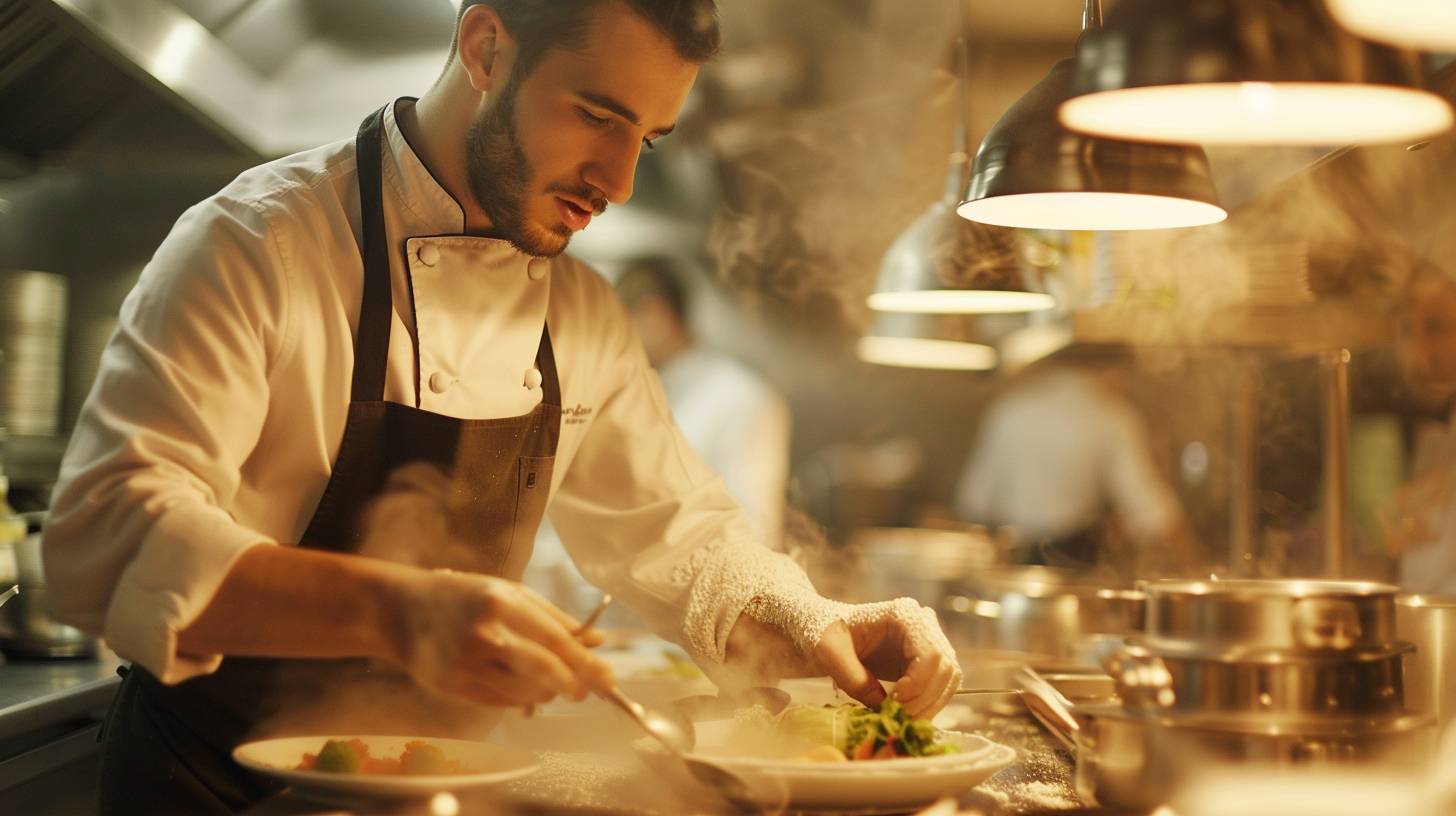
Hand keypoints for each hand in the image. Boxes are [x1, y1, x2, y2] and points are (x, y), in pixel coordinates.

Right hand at [390, 569, 612, 708]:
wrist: (401, 609)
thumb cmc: (464, 596)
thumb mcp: (510, 593)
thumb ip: (554, 617)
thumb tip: (597, 641)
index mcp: (501, 602)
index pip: (555, 640)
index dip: (585, 663)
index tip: (607, 676)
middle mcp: (484, 633)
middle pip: (544, 671)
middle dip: (573, 685)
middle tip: (585, 690)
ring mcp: (466, 663)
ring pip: (525, 693)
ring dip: (547, 693)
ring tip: (550, 682)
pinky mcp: (453, 686)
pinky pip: (501, 702)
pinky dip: (520, 699)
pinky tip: (520, 686)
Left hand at [813, 599, 961, 718]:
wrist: (826, 634)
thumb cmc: (824, 635)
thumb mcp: (829, 652)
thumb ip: (853, 678)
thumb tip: (882, 704)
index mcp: (904, 614)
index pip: (931, 653)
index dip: (918, 682)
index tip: (893, 700)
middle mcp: (924, 624)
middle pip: (945, 667)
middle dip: (923, 699)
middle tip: (897, 718)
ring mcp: (928, 642)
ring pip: (948, 679)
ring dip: (929, 706)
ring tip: (900, 720)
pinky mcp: (926, 662)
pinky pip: (941, 687)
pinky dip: (927, 705)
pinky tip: (904, 715)